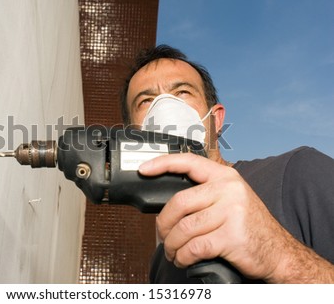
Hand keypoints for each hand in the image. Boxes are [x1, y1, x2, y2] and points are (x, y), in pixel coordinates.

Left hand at [139, 153, 333, 282]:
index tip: (144, 169)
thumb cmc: (249, 225)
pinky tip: (183, 259)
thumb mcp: (231, 198)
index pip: (188, 162)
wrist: (278, 251)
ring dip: (172, 244)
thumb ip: (205, 193)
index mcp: (225, 176)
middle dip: (163, 223)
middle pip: (179, 202)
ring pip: (184, 228)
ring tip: (172, 252)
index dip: (162, 163)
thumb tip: (169, 203)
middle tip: (162, 235)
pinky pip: (194, 246)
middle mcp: (228, 189)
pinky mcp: (231, 236)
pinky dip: (183, 256)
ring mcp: (231, 212)